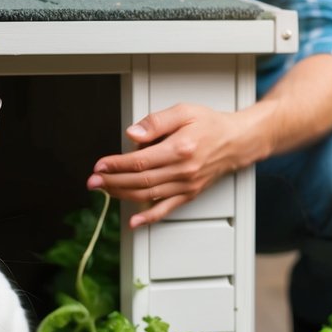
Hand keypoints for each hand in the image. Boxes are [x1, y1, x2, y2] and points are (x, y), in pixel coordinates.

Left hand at [86, 103, 254, 228]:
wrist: (237, 141)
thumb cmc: (211, 125)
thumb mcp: (184, 111)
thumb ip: (156, 122)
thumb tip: (134, 134)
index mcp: (180, 149)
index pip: (140, 161)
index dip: (116, 165)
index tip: (100, 165)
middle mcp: (183, 170)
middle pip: (139, 180)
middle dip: (112, 181)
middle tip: (93, 181)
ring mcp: (186, 185)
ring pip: (148, 195)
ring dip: (122, 194)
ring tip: (104, 191)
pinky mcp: (189, 194)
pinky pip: (166, 209)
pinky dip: (148, 217)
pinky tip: (134, 221)